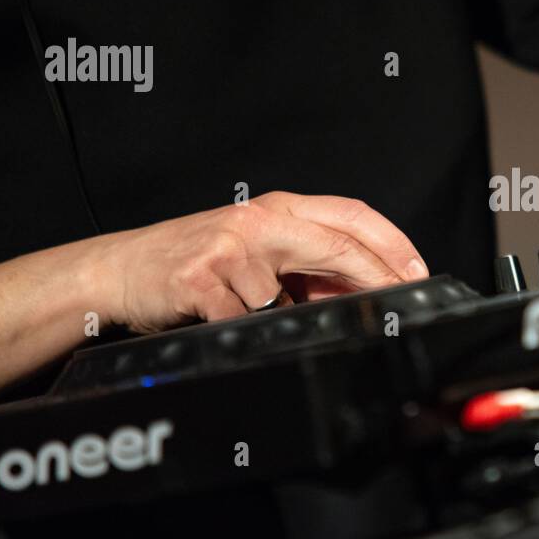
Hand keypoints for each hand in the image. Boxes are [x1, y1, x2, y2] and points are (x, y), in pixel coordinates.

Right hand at [91, 192, 427, 332]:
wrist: (120, 269)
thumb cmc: (195, 262)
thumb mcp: (257, 253)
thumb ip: (307, 266)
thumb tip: (365, 290)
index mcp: (277, 209)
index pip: (351, 215)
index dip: (391, 243)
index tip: (417, 271)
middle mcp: (257, 220)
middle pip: (336, 246)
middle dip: (377, 278)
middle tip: (400, 301)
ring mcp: (229, 246)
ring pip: (286, 296)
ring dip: (283, 317)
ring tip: (251, 312)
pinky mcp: (200, 277)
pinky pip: (243, 318)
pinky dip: (243, 328)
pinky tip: (223, 318)